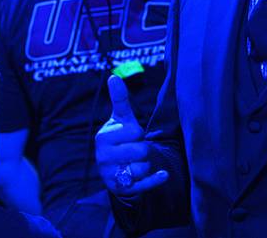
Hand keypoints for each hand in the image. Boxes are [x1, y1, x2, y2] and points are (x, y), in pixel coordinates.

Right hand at [96, 75, 167, 196]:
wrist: (114, 166)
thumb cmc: (119, 137)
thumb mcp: (120, 119)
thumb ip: (119, 100)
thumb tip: (113, 77)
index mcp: (102, 137)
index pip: (135, 132)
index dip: (138, 132)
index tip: (131, 134)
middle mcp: (103, 158)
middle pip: (141, 151)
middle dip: (143, 149)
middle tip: (135, 149)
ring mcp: (111, 175)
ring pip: (143, 168)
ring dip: (146, 164)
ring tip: (137, 161)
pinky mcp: (122, 189)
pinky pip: (144, 185)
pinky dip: (156, 179)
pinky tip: (164, 175)